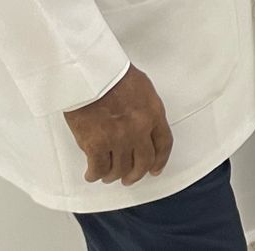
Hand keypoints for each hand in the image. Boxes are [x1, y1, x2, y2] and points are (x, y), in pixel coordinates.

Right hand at [63, 65, 172, 185]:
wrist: (91, 74)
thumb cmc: (114, 75)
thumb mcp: (143, 89)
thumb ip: (146, 111)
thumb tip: (145, 128)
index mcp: (153, 114)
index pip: (163, 145)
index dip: (160, 161)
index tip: (155, 169)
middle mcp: (139, 130)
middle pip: (142, 163)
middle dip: (135, 175)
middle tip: (129, 178)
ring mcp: (118, 139)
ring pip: (119, 170)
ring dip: (113, 175)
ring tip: (108, 174)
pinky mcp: (96, 145)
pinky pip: (98, 169)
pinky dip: (94, 175)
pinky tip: (92, 173)